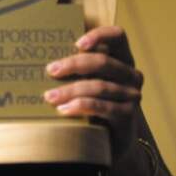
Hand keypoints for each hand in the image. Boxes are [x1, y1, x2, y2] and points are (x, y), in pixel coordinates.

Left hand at [43, 25, 143, 160]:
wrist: (112, 139)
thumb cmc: (93, 103)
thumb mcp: (88, 81)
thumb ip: (76, 68)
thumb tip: (43, 60)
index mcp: (122, 59)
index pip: (118, 36)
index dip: (100, 35)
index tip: (76, 43)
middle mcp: (131, 74)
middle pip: (102, 62)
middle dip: (73, 64)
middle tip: (50, 70)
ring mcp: (131, 95)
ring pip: (98, 86)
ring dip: (70, 90)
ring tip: (49, 96)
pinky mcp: (128, 115)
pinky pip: (101, 106)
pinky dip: (80, 106)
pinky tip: (63, 110)